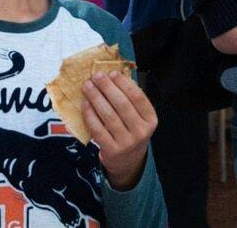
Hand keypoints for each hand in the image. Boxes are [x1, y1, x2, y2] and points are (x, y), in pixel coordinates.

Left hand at [81, 71, 158, 190]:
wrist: (127, 162)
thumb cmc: (131, 132)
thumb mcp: (138, 119)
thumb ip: (130, 100)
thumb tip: (112, 76)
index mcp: (151, 120)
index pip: (138, 97)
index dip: (124, 83)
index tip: (112, 73)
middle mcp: (141, 132)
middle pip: (122, 104)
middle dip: (107, 87)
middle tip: (96, 76)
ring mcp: (127, 143)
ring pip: (108, 115)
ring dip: (96, 98)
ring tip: (88, 86)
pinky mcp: (112, 150)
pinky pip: (98, 129)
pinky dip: (90, 114)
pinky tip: (85, 103)